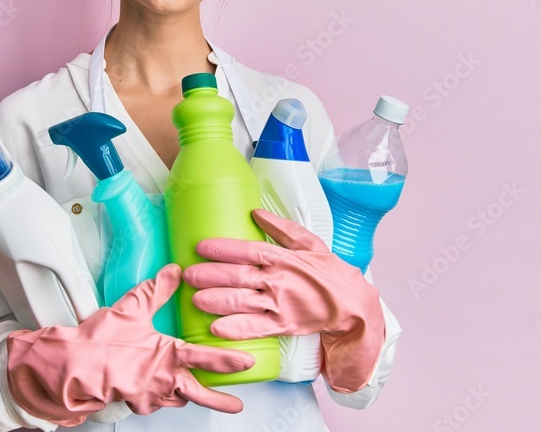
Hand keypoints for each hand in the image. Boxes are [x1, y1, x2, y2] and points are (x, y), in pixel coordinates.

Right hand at [6, 263, 254, 426]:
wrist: (75, 369)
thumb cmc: (102, 344)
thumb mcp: (132, 308)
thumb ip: (157, 289)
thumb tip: (174, 271)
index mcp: (169, 356)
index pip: (208, 358)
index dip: (230, 359)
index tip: (247, 361)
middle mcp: (164, 380)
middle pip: (200, 394)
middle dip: (221, 401)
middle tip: (236, 406)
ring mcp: (150, 396)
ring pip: (176, 398)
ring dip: (185, 395)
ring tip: (190, 392)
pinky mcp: (134, 404)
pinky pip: (153, 402)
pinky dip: (158, 395)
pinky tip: (154, 387)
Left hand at [183, 208, 384, 391]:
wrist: (352, 304)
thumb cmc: (328, 271)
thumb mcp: (309, 243)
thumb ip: (281, 228)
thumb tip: (255, 211)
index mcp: (282, 257)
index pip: (247, 251)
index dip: (222, 249)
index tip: (201, 247)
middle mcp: (278, 280)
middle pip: (238, 277)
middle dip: (210, 275)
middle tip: (188, 274)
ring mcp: (280, 304)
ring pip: (242, 302)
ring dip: (216, 301)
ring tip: (195, 299)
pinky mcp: (283, 325)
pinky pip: (256, 328)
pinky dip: (236, 329)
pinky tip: (217, 328)